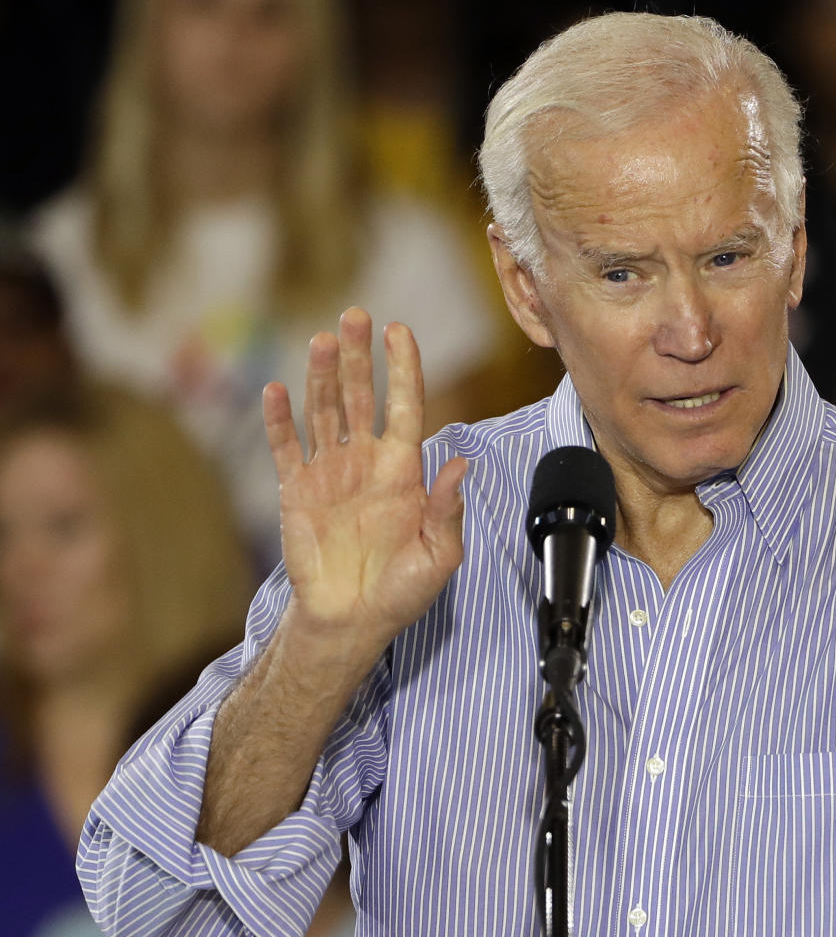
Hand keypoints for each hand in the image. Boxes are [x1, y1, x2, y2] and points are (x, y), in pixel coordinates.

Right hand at [262, 307, 467, 656]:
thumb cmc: (402, 591)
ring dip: (322, 376)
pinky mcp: (296, 490)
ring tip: (323, 340)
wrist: (353, 620)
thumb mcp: (439, 555)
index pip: (405, 406)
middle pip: (361, 397)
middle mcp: (365, 462)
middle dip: (359, 357)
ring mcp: (329, 472)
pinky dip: (279, 420)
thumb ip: (446, 509)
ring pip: (324, 412)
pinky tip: (276, 390)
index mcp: (402, 470)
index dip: (403, 369)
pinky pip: (286, 447)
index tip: (399, 329)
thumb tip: (459, 463)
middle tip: (354, 316)